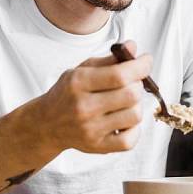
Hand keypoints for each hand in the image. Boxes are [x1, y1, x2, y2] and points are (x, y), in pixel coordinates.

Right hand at [22, 40, 151, 153]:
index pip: (119, 75)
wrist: (46, 124)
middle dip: (138, 84)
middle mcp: (84, 107)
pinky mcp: (98, 147)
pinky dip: (134, 129)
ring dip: (136, 105)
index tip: (146, 60)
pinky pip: (130, 140)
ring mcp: (91, 129)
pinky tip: (124, 120)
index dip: (140, 66)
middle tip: (132, 82)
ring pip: (135, 115)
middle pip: (131, 95)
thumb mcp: (82, 70)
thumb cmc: (68, 94)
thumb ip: (109, 59)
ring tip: (126, 101)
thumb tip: (133, 47)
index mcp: (79, 83)